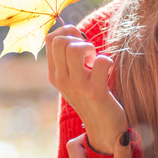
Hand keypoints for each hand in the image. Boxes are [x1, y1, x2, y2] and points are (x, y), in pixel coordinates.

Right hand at [45, 24, 127, 152]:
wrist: (103, 128)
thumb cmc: (92, 95)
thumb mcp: (74, 76)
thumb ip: (69, 55)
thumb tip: (69, 29)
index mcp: (54, 74)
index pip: (50, 39)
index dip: (68, 33)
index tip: (80, 44)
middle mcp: (61, 80)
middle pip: (60, 41)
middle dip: (79, 40)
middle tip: (89, 56)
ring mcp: (77, 86)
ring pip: (75, 49)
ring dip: (90, 49)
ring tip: (95, 62)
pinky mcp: (95, 92)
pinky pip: (101, 62)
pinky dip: (107, 61)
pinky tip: (107, 71)